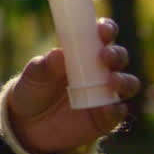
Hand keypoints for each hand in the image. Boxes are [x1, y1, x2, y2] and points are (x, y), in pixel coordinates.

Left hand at [6, 18, 140, 153]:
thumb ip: (44, 66)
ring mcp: (104, 94)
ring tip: (111, 81)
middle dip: (116, 54)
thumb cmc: (32, 91)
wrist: (26, 125)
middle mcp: (99, 71)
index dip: (106, 29)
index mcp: (81, 53)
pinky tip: (107, 107)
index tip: (102, 28)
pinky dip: (115, 109)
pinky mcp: (105, 118)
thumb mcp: (33, 76)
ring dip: (123, 80)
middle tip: (104, 56)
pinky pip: (117, 112)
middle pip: (119, 58)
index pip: (101, 37)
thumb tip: (59, 53)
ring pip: (127, 84)